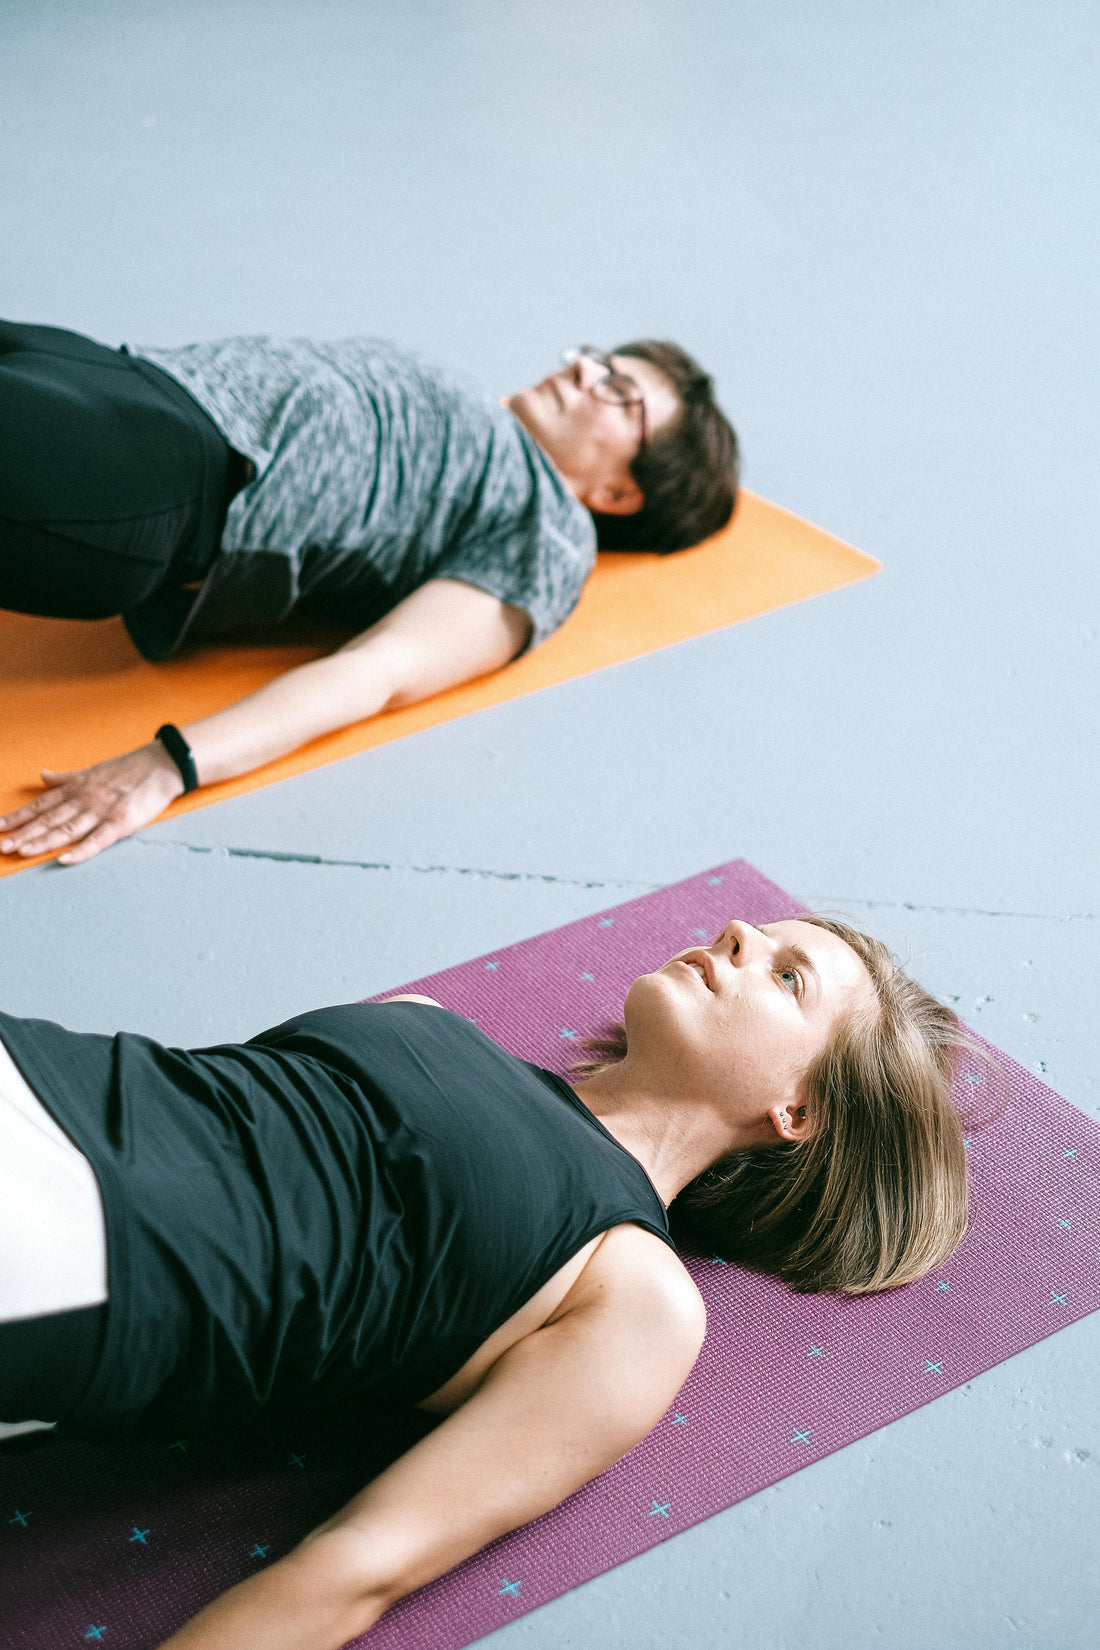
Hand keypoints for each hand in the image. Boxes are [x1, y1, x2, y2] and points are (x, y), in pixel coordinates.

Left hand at [0, 743, 186, 864]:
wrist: (163, 764)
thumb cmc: (129, 768)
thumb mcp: (92, 770)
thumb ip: (66, 778)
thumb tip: (43, 776)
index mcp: (77, 788)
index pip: (41, 805)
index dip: (18, 816)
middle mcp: (84, 799)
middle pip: (48, 819)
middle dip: (22, 832)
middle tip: (1, 845)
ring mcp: (102, 810)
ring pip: (67, 829)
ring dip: (42, 840)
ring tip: (21, 851)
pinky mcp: (121, 822)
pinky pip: (97, 839)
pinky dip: (81, 851)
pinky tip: (63, 860)